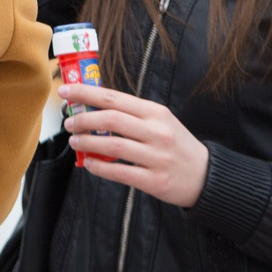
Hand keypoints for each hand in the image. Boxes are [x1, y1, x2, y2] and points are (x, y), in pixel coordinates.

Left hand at [60, 81, 210, 208]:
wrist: (206, 175)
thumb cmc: (177, 145)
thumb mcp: (162, 122)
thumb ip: (134, 116)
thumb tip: (95, 109)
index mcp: (156, 113)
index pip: (115, 98)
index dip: (86, 93)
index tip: (66, 91)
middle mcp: (157, 132)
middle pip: (111, 119)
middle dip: (84, 119)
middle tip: (69, 122)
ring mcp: (156, 156)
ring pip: (113, 145)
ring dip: (88, 142)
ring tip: (75, 141)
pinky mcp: (154, 180)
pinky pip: (120, 172)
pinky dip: (100, 167)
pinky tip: (89, 164)